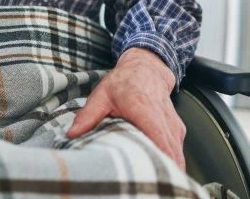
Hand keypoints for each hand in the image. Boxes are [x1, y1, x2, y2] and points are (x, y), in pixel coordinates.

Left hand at [67, 47, 184, 168]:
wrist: (146, 68)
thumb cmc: (124, 81)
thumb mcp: (101, 95)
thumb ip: (88, 115)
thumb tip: (72, 134)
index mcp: (144, 110)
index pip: (158, 140)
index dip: (158, 161)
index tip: (147, 174)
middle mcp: (164, 119)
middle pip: (171, 154)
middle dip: (161, 172)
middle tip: (144, 181)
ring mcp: (174, 126)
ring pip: (177, 155)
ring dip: (166, 168)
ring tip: (148, 178)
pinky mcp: (177, 131)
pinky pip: (177, 151)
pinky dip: (169, 160)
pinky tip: (154, 167)